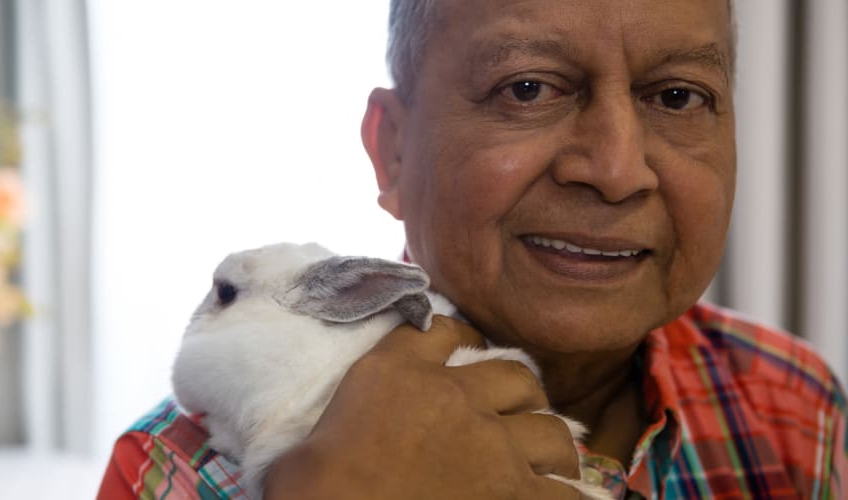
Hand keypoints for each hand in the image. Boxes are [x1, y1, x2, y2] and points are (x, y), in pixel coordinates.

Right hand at [264, 315, 585, 499]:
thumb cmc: (312, 489)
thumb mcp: (302, 450)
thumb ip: (331, 431)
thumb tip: (317, 451)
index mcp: (395, 374)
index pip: (439, 332)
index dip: (459, 336)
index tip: (466, 348)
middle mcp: (451, 395)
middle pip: (511, 375)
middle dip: (520, 391)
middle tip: (517, 409)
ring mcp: (489, 442)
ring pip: (547, 426)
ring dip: (550, 441)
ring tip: (548, 456)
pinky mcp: (512, 489)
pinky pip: (561, 488)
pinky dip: (566, 495)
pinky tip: (564, 498)